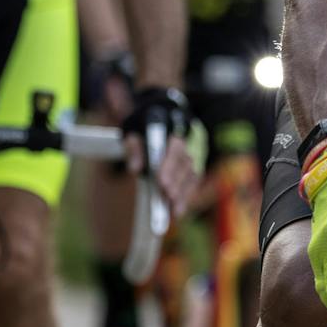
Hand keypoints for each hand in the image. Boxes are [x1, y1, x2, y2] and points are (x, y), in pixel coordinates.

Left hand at [120, 86, 195, 217]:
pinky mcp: (194, 164)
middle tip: (165, 196)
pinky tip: (177, 210)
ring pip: (192, 173)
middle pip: (185, 162)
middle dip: (175, 181)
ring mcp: (193, 152)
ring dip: (182, 192)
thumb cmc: (142, 125)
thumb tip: (135, 169)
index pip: (174, 148)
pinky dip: (186, 196)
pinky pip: (194, 181)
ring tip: (172, 209)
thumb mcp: (132, 129)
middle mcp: (187, 139)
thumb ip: (133, 147)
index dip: (168, 166)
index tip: (160, 182)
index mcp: (172, 126)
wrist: (159, 116)